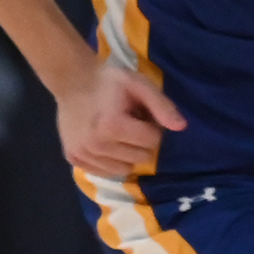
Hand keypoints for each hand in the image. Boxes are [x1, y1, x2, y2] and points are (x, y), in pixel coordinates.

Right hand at [56, 62, 184, 178]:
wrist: (72, 81)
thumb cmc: (109, 82)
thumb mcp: (139, 85)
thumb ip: (162, 105)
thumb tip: (181, 127)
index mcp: (113, 125)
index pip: (152, 141)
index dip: (150, 126)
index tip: (138, 114)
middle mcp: (96, 145)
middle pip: (140, 157)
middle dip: (139, 142)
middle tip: (128, 124)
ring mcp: (83, 154)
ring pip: (124, 169)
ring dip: (126, 154)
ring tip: (116, 133)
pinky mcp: (74, 159)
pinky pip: (104, 172)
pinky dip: (110, 161)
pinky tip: (104, 143)